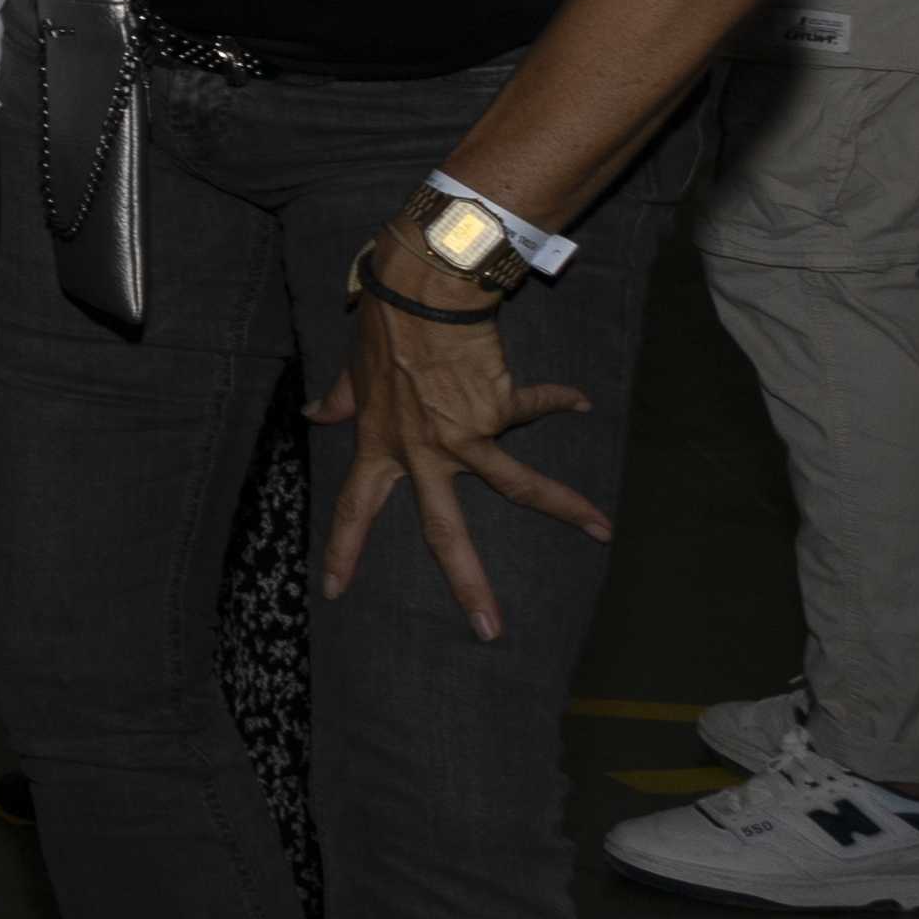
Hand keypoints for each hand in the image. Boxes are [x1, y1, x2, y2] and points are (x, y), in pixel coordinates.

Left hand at [308, 245, 614, 638]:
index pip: (354, 508)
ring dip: (566, 508)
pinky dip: (558, 400)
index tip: (336, 592)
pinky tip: (579, 403)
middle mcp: (424, 450)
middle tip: (489, 631)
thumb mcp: (353, 369)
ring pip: (517, 486)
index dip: (344, 550)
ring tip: (604, 532)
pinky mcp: (498, 405)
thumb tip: (315, 415)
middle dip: (469, 584)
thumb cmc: (383, 323)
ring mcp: (465, 433)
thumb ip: (341, 400)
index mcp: (381, 445)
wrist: (421, 287)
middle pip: (446, 531)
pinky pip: (535, 405)